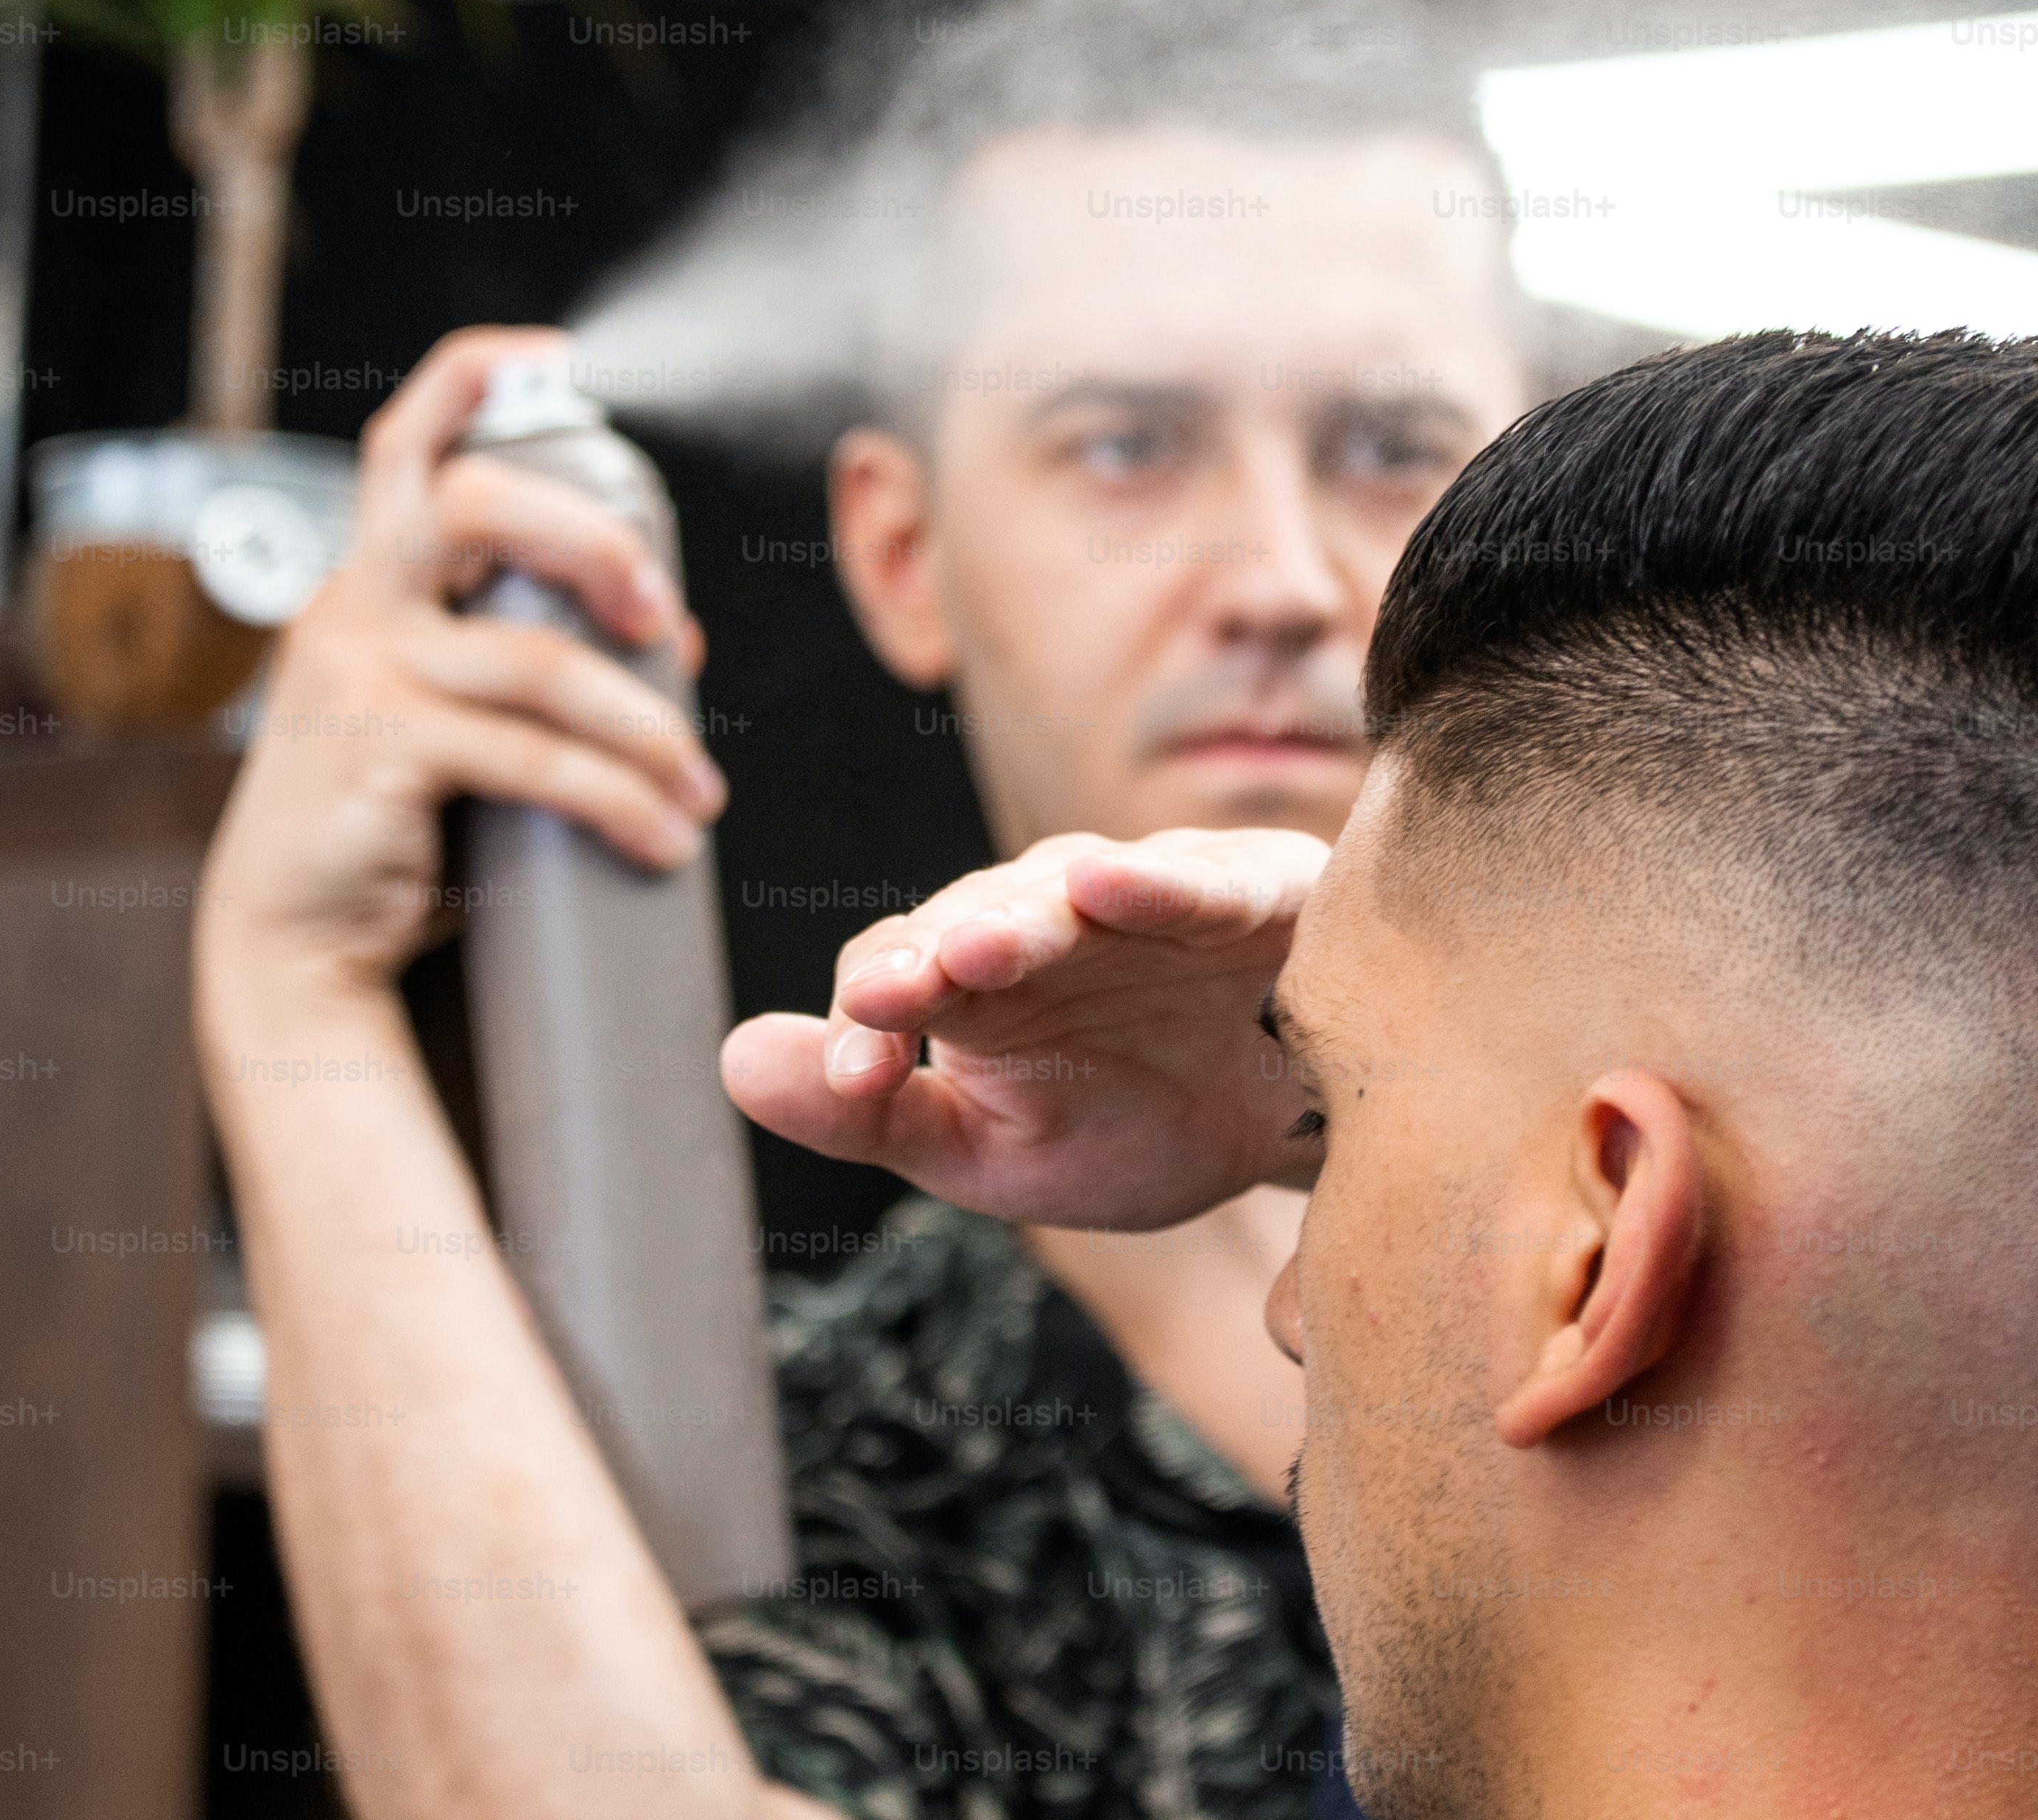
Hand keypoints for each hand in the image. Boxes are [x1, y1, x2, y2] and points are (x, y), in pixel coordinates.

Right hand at [198, 326, 726, 999]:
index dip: (472, 380)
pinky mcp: (375, 748)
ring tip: (701, 792)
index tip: (557, 360)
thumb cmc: (392, 821)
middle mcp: (353, 603)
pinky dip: (619, 799)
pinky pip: (532, 759)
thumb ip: (540, 656)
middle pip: (474, 503)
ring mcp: (356, 672)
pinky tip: (663, 837)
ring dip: (648, 730)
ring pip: (539, 661)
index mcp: (372, 577)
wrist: (293, 943)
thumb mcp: (458, 720)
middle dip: (595, 541)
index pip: (406, 443)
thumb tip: (672, 631)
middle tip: (661, 615)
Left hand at [722, 829, 1327, 1230]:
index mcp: (981, 977)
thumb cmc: (1139, 1124)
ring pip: (1074, 892)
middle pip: (977, 917)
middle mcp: (1056, 917)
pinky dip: (1161, 882)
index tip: (854, 1075)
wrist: (1304, 1137)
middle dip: (932, 954)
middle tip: (892, 994)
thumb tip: (733, 1058)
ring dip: (1025, 914)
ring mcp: (1153, 897)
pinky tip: (1112, 885)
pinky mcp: (1256, 891)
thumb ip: (870, 1114)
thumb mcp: (991, 1155)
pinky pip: (1205, 883)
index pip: (900, 970)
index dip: (871, 1012)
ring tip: (980, 949)